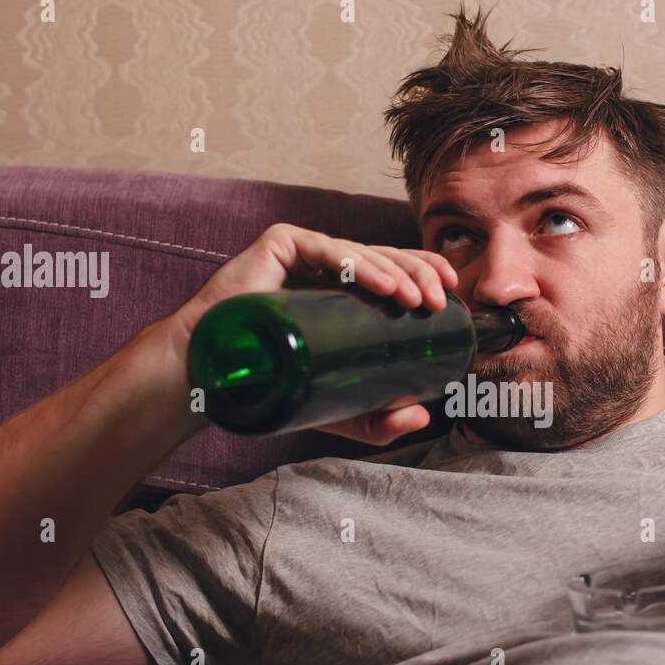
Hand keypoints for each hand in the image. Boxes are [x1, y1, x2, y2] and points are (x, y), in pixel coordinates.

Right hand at [165, 223, 457, 445]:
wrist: (212, 376)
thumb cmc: (274, 383)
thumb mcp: (338, 407)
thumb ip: (378, 418)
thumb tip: (422, 417)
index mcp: (344, 290)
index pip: (394, 271)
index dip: (425, 274)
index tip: (452, 296)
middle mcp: (327, 266)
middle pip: (384, 259)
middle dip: (419, 276)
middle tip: (438, 304)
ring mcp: (302, 252)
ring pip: (360, 252)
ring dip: (395, 273)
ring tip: (416, 300)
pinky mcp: (279, 245)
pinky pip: (325, 248)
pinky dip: (357, 263)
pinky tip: (382, 284)